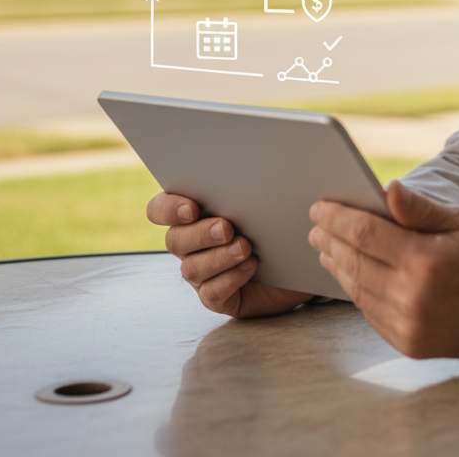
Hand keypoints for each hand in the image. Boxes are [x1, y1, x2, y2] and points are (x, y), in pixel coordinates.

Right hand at [147, 191, 313, 317]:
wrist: (299, 259)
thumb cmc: (276, 221)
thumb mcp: (263, 198)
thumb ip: (247, 183)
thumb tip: (253, 161)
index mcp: (193, 214)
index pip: (159, 209)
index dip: (167, 209)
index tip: (192, 208)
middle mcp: (190, 245)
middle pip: (174, 240)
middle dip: (200, 234)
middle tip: (227, 228)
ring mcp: (201, 273)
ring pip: (191, 269)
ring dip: (218, 257)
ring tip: (245, 248)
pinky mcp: (217, 297)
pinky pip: (211, 294)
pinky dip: (229, 280)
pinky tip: (250, 267)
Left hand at [308, 181, 458, 358]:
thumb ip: (420, 209)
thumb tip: (386, 189)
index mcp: (425, 260)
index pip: (364, 233)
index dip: (336, 218)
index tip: (319, 207)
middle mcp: (412, 296)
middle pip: (354, 261)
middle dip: (329, 240)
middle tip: (315, 226)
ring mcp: (409, 324)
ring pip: (357, 290)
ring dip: (337, 266)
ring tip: (326, 249)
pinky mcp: (409, 344)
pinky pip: (371, 313)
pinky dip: (356, 291)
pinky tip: (350, 275)